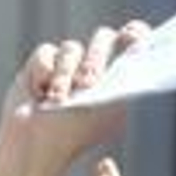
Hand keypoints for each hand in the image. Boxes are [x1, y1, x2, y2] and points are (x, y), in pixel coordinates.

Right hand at [0, 23, 148, 169]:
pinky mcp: (42, 65)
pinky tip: (40, 92)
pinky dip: (43, 72)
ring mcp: (68, 65)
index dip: (135, 34)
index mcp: (117, 79)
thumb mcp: (108, 106)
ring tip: (58, 99)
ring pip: (72, 47)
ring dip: (65, 74)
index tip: (134, 34)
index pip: (131, 45)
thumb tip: (139, 48)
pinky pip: (46, 52)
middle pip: (103, 38)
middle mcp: (94, 69)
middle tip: (89, 82)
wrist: (35, 141)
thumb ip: (123, 77)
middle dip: (97, 57)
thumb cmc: (75, 132)